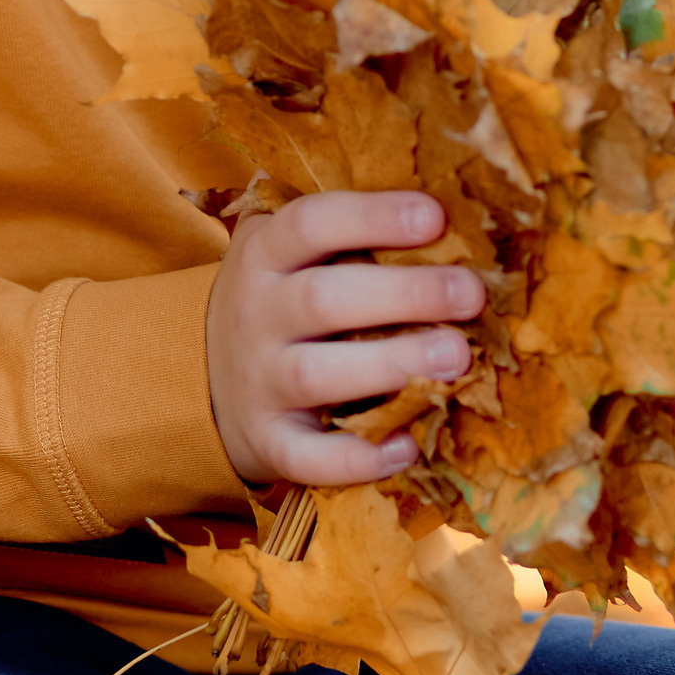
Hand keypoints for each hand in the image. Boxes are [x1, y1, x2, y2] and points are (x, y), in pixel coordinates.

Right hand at [205, 190, 483, 489]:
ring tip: (457, 357)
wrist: (202, 374)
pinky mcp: (268, 440)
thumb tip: (458, 218)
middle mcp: (255, 314)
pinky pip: (307, 457)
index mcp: (264, 253)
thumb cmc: (282, 298)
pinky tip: (408, 446)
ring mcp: (259, 382)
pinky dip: (357, 458)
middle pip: (323, 299)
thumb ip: (350, 232)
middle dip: (404, 294)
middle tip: (471, 294)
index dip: (373, 216)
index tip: (435, 216)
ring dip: (390, 365)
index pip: (311, 223)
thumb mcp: (292, 252)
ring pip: (316, 375)